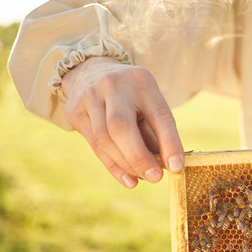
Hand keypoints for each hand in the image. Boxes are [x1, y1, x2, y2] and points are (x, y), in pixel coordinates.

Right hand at [61, 56, 183, 187]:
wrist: (90, 71)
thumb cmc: (131, 95)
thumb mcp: (149, 102)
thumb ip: (157, 132)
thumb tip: (168, 166)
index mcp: (141, 81)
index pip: (158, 114)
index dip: (169, 142)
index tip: (176, 166)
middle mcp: (112, 85)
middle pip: (121, 127)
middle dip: (139, 157)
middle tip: (156, 177)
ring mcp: (89, 97)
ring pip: (104, 138)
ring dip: (126, 164)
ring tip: (143, 177)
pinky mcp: (75, 112)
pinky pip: (95, 145)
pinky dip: (114, 166)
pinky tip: (129, 180)